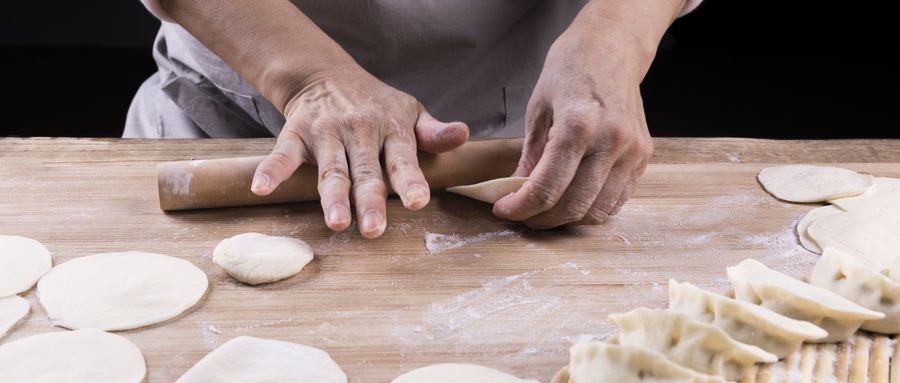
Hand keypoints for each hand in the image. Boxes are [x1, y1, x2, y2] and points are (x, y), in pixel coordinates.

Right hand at [250, 66, 468, 237]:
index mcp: (391, 130)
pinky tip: (260, 188)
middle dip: (370, 200)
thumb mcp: (411, 112)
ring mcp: (326, 134)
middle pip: (365, 172)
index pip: (403, 159)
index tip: (417, 201)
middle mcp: (359, 132)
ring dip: (331, 196)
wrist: (326, 75)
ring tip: (337, 222)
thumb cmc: (377, 104)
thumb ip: (434, 132)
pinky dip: (270, 171)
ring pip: (330, 170)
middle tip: (374, 229)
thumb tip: (463, 135)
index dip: (410, 180)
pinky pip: (282, 155)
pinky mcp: (296, 135)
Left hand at [492, 20, 653, 228]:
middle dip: (541, 219)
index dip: (520, 208)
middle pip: (573, 206)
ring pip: (597, 210)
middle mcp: (611, 141)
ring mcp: (632, 151)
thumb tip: (516, 192)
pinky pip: (617, 200)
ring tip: (545, 209)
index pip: (547, 188)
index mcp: (579, 125)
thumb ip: (530, 156)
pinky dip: (591, 208)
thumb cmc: (571, 70)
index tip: (504, 209)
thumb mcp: (538, 109)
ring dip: (567, 219)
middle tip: (522, 214)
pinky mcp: (643, 156)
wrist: (612, 48)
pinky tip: (572, 198)